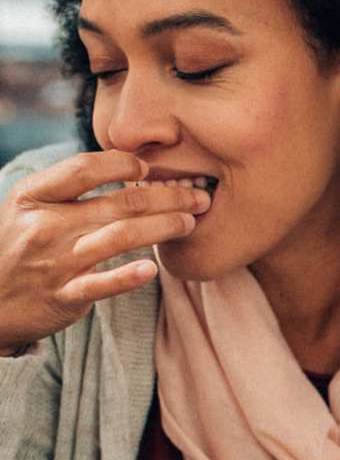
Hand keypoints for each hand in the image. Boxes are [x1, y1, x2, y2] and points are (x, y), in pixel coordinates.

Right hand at [0, 150, 208, 352]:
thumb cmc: (19, 248)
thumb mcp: (28, 210)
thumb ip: (67, 191)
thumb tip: (121, 166)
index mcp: (34, 197)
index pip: (83, 168)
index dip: (121, 163)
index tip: (148, 166)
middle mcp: (45, 226)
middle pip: (117, 204)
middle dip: (166, 197)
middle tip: (198, 196)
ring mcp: (55, 262)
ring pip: (119, 238)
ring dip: (162, 228)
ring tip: (191, 223)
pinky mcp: (65, 296)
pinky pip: (101, 285)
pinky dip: (129, 276)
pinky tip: (154, 269)